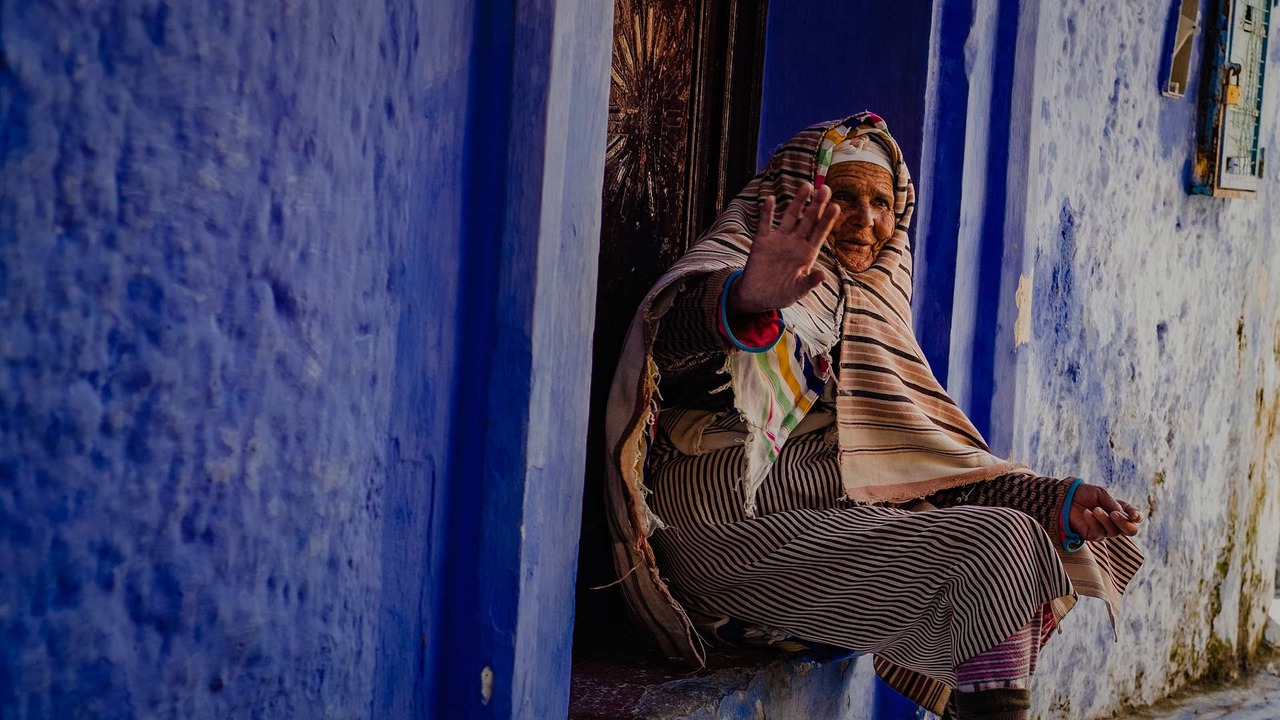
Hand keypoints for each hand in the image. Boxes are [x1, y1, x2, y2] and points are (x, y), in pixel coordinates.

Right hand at [728, 183, 841, 313]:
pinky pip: (765, 224)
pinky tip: (771, 199)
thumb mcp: (798, 291)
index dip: (827, 220)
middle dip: (817, 205)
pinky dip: (768, 212)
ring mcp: (779, 240)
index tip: (835, 206)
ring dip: (797, 202)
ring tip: (806, 186)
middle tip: (825, 189)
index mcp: (807, 254)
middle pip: (808, 220)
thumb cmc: (781, 294)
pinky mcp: (762, 242)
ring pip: (790, 217)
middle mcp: (795, 243)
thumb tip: (822, 275)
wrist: (757, 297)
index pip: (819, 233)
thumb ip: (809, 282)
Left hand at [1067, 482, 1142, 541]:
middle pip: (1130, 531)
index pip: (1136, 516)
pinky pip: (1099, 532)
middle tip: (1114, 514)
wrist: (1066, 497)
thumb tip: (1120, 513)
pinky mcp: (1093, 535)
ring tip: (1096, 509)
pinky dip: (1094, 522)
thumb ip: (1112, 503)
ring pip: (1114, 532)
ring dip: (1106, 520)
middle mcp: (1116, 522)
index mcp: (1121, 510)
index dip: (1137, 516)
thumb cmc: (1085, 493)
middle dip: (1125, 523)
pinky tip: (1087, 513)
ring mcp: (1105, 530)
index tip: (1134, 515)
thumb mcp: (1101, 493)